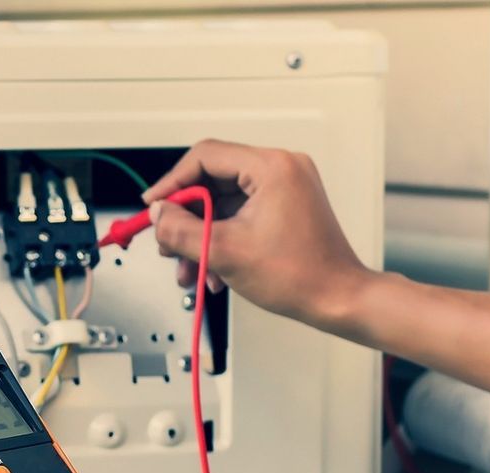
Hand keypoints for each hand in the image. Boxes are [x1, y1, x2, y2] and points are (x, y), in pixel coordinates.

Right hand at [141, 139, 371, 327]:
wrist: (336, 299)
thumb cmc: (300, 275)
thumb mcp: (223, 251)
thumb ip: (180, 229)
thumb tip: (157, 216)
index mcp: (271, 167)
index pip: (205, 157)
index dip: (171, 182)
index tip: (153, 206)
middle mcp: (281, 169)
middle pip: (211, 180)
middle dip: (185, 217)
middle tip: (168, 241)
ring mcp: (285, 187)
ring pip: (222, 202)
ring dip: (201, 234)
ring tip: (189, 266)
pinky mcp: (285, 206)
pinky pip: (239, 214)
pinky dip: (221, 238)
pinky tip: (211, 268)